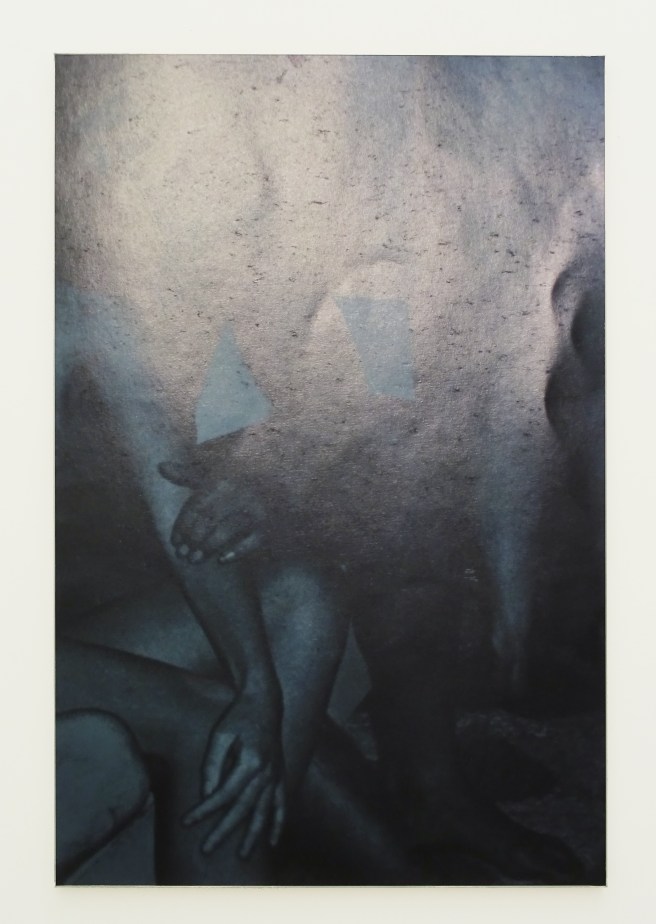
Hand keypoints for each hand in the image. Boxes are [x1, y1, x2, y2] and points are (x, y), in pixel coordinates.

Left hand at [159, 458, 265, 564]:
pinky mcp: (268, 525)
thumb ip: (189, 474)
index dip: (183, 524)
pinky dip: (237, 552)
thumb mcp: (216, 473)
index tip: (174, 541)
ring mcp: (255, 509)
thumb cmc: (241, 478)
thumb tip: (161, 467)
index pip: (197, 505)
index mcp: (224, 480)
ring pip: (227, 530)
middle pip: (209, 519)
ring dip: (208, 547)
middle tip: (182, 555)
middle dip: (193, 538)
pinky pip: (252, 541)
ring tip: (195, 560)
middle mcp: (239, 493)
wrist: (281, 478)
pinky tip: (221, 560)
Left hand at [182, 692, 285, 858]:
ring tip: (242, 855)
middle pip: (243, 808)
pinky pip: (281, 803)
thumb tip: (206, 795)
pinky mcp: (281, 774)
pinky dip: (278, 823)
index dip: (204, 810)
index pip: (224, 794)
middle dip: (223, 830)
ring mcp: (276, 774)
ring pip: (264, 811)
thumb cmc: (239, 715)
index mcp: (251, 761)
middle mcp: (267, 772)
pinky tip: (273, 841)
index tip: (187, 822)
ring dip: (253, 835)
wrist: (265, 701)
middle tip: (206, 849)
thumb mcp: (220, 734)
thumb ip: (212, 765)